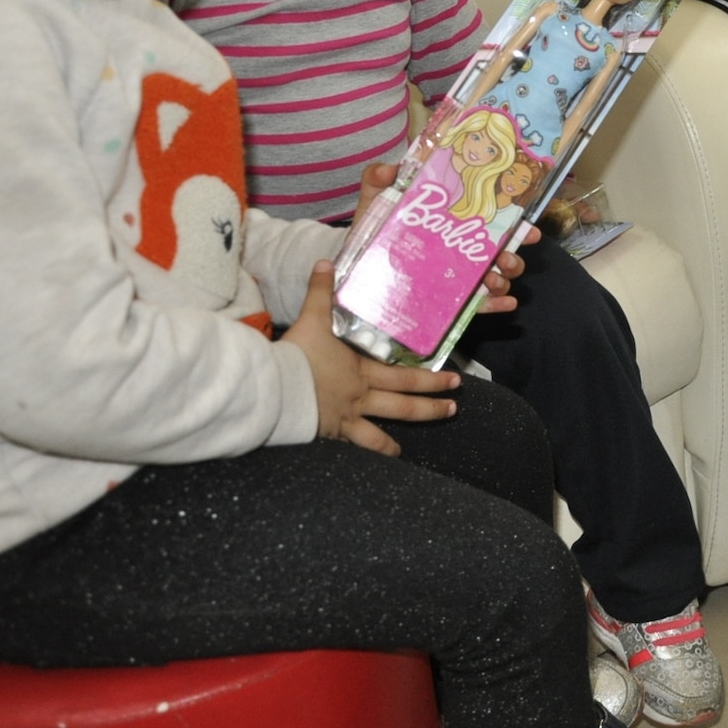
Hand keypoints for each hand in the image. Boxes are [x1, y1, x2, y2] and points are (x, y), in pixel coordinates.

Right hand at [280, 261, 461, 455]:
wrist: (273, 386)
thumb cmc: (296, 353)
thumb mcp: (312, 318)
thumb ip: (321, 291)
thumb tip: (326, 262)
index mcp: (362, 371)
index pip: (405, 376)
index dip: (431, 379)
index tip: (455, 381)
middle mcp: (360, 397)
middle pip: (403, 405)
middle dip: (431, 407)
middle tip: (453, 408)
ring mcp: (345, 419)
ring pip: (379, 436)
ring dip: (396, 443)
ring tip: (405, 451)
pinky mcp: (327, 435)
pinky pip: (350, 449)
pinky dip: (360, 457)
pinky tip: (366, 466)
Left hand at [352, 163, 532, 315]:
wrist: (357, 270)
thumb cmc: (374, 233)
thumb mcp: (376, 204)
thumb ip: (378, 183)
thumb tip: (387, 170)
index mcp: (453, 226)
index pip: (489, 221)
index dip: (513, 221)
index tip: (525, 222)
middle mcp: (462, 252)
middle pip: (500, 252)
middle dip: (512, 255)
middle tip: (507, 256)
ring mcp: (459, 279)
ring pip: (494, 279)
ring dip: (503, 278)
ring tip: (494, 279)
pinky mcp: (450, 304)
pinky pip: (478, 306)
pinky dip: (495, 305)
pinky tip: (506, 303)